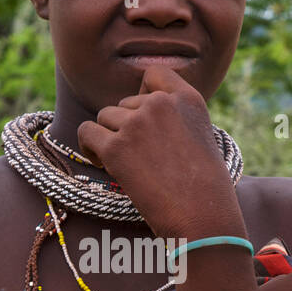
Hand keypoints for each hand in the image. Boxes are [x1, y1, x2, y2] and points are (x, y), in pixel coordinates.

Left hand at [77, 66, 241, 239]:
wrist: (203, 217)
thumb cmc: (205, 189)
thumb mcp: (200, 138)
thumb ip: (175, 118)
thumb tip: (138, 114)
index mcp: (188, 99)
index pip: (154, 74)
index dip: (144, 94)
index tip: (145, 117)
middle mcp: (160, 104)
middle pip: (124, 102)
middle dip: (127, 126)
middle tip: (140, 158)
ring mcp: (136, 123)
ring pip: (104, 117)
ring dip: (109, 138)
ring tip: (126, 164)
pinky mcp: (116, 147)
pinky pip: (86, 133)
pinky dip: (90, 148)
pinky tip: (104, 164)